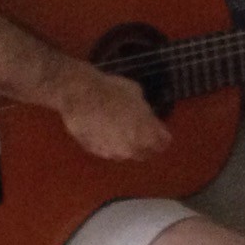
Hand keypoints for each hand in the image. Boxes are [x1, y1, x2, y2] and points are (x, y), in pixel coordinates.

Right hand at [44, 59, 170, 160]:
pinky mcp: (97, 152)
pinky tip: (105, 132)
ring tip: (121, 131)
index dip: (162, 136)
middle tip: (142, 133)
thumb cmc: (112, 90)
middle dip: (146, 145)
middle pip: (146, 153)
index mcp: (147, 132)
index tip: (160, 131)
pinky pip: (108, 151)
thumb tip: (145, 114)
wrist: (80, 96)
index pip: (163, 143)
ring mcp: (113, 152)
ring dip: (127, 146)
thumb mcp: (136, 93)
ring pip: (126, 154)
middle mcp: (133, 148)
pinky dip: (110, 144)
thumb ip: (144, 110)